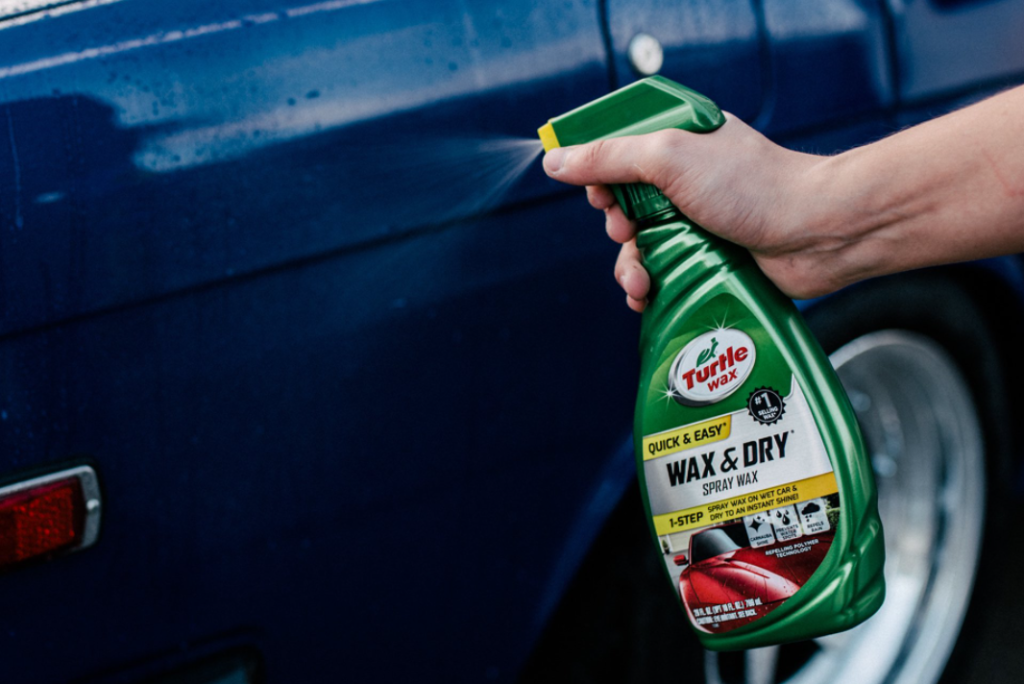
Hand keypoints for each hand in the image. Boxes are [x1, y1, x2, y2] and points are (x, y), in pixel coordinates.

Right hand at [542, 115, 842, 308]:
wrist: (816, 232)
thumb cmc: (754, 186)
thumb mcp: (670, 158)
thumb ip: (609, 158)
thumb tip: (555, 160)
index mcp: (678, 141)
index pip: (618, 150)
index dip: (597, 174)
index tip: (597, 195)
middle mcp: (686, 179)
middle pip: (622, 204)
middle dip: (615, 226)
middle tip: (626, 232)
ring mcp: (698, 221)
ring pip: (639, 246)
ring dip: (629, 266)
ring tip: (640, 280)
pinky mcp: (708, 259)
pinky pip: (662, 275)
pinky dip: (648, 288)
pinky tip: (647, 298)